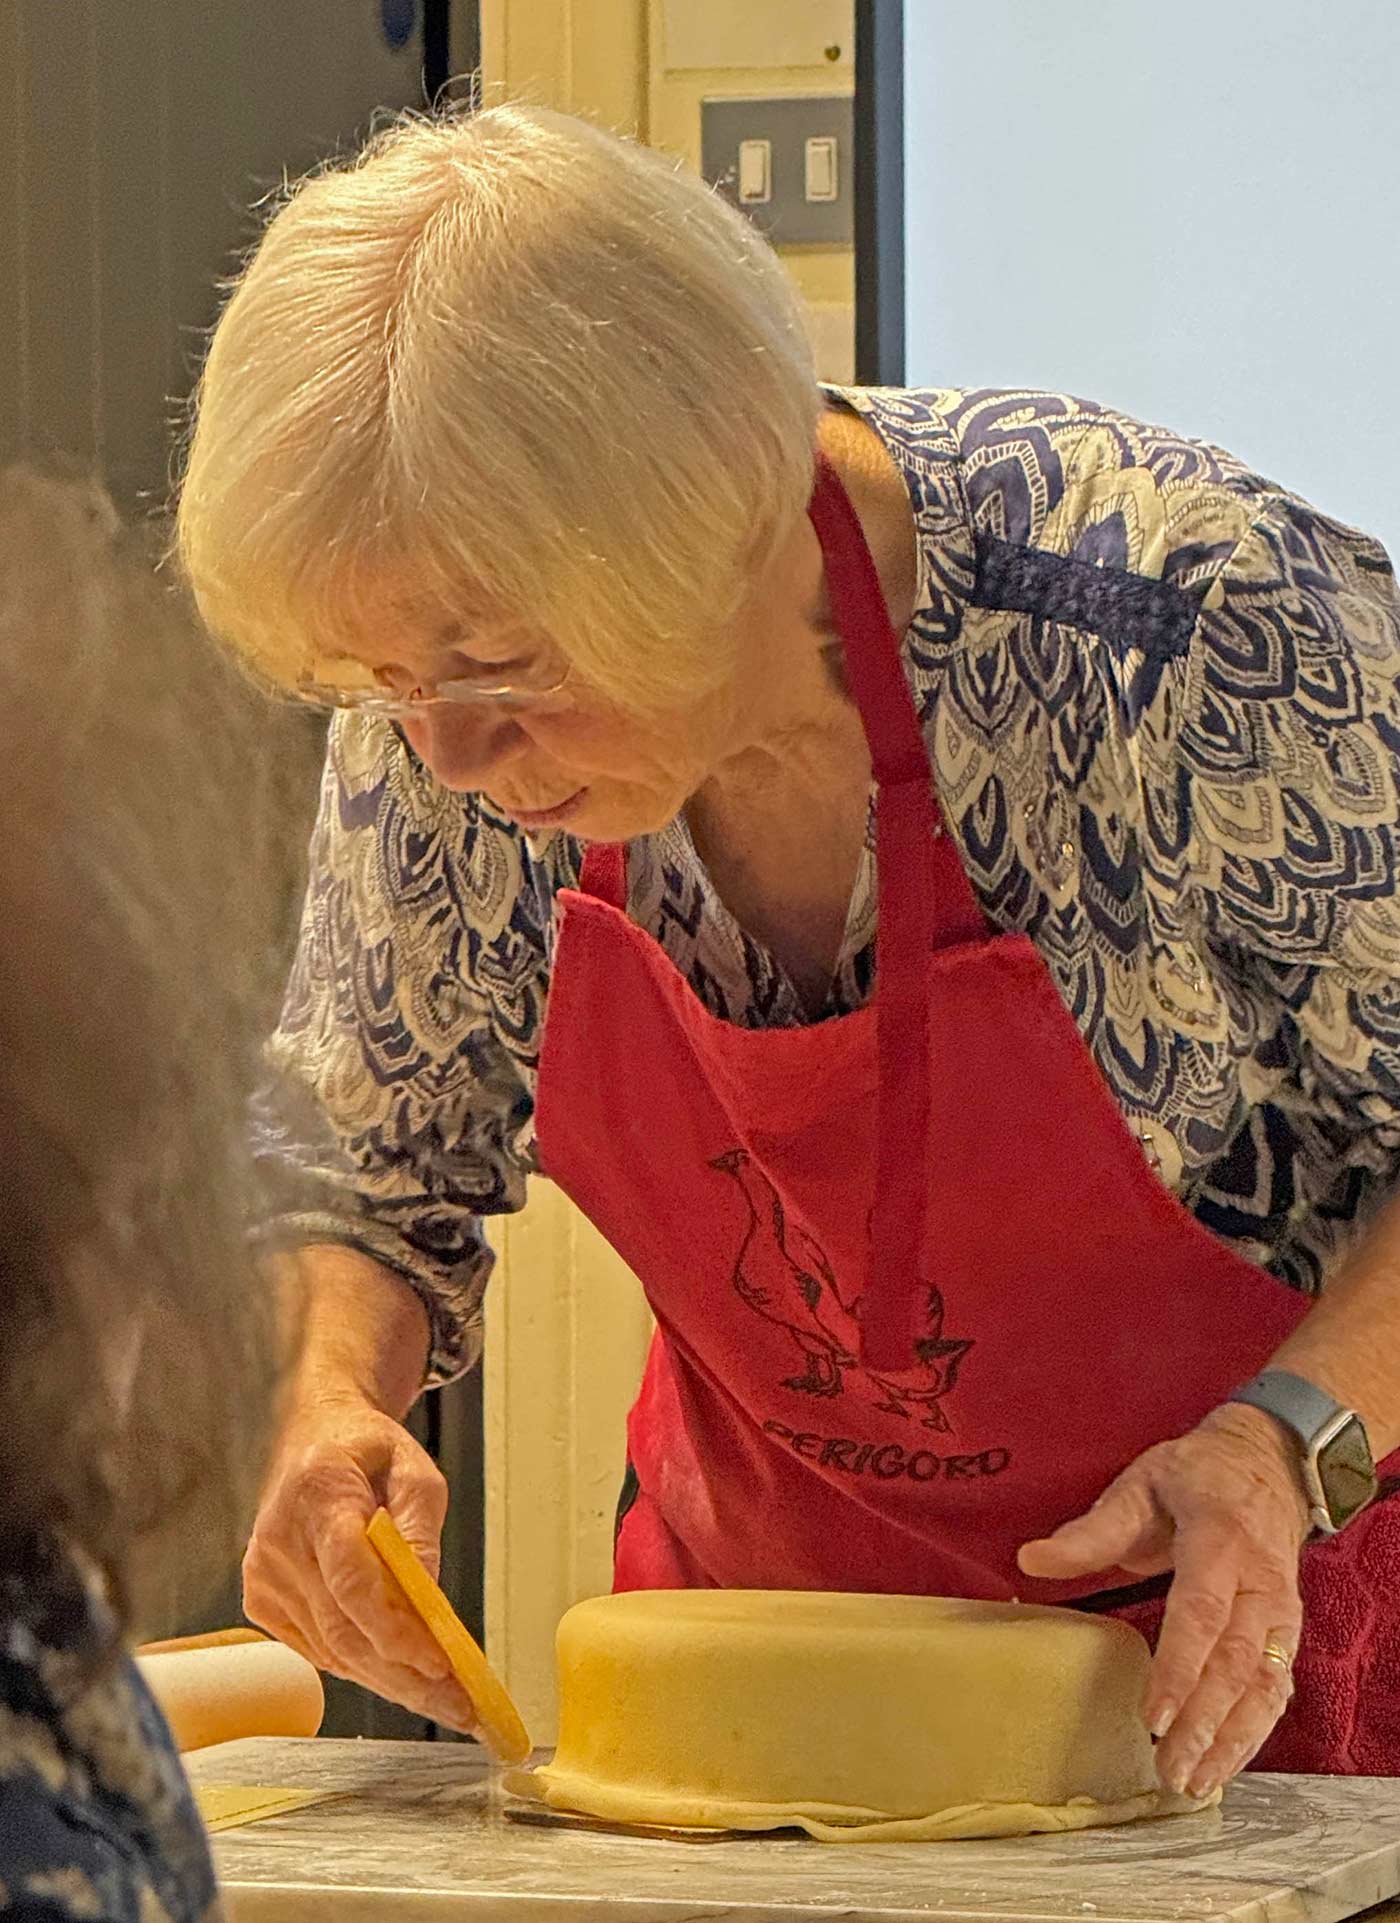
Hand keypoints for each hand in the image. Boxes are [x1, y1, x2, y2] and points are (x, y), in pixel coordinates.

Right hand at [242, 1391, 478, 1732]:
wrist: (314, 1434)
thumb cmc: (367, 1450)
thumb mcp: (415, 1469)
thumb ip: (421, 1528)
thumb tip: (430, 1598)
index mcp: (319, 1493)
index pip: (352, 1579)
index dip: (394, 1629)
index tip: (440, 1661)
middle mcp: (280, 1538)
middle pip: (344, 1627)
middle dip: (405, 1674)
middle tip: (460, 1705)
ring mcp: (265, 1572)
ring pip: (331, 1648)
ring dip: (389, 1680)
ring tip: (444, 1702)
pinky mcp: (262, 1597)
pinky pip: (317, 1647)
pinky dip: (360, 1665)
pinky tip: (400, 1675)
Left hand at [1017, 1405, 1310, 1796]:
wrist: (1267, 1462)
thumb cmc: (1194, 1475)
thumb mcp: (1140, 1484)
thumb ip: (1091, 1530)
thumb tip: (1030, 1559)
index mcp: (1220, 1539)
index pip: (1202, 1612)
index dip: (1180, 1667)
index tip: (1154, 1715)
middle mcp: (1261, 1580)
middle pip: (1236, 1661)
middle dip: (1204, 1721)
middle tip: (1170, 1767)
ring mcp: (1281, 1609)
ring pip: (1265, 1684)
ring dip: (1232, 1738)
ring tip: (1194, 1782)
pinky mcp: (1288, 1630)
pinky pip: (1276, 1687)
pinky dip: (1253, 1730)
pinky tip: (1223, 1763)